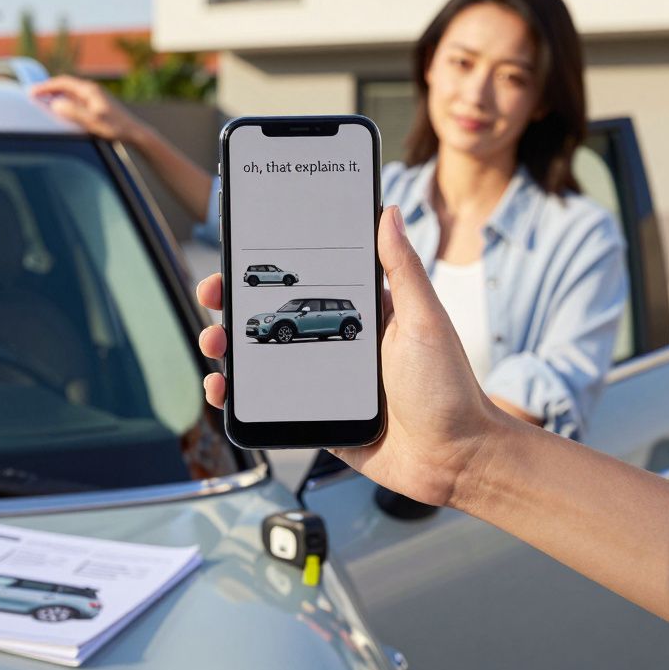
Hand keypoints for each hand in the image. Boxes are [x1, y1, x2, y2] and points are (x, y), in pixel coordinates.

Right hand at [29, 76, 148, 144]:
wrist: (135, 133)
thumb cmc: (116, 128)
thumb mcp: (93, 121)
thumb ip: (74, 113)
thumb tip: (56, 104)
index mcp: (89, 90)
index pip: (62, 82)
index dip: (45, 87)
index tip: (32, 92)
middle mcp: (92, 90)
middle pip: (65, 85)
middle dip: (48, 90)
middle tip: (33, 95)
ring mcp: (95, 97)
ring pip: (70, 93)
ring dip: (56, 96)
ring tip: (42, 102)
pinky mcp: (97, 105)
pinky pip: (76, 100)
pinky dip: (64, 102)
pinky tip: (61, 111)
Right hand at [196, 206, 525, 507]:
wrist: (455, 459)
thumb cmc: (449, 387)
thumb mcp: (425, 320)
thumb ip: (402, 269)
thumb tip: (389, 210)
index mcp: (362, 313)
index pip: (306, 281)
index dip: (269, 268)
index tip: (239, 255)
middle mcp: (339, 344)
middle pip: (273, 318)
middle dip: (235, 305)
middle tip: (213, 297)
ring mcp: (325, 382)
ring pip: (263, 360)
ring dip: (229, 348)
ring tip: (214, 345)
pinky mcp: (318, 417)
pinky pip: (270, 403)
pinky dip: (239, 396)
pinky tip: (223, 390)